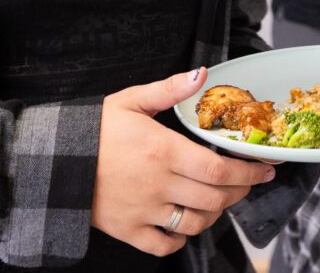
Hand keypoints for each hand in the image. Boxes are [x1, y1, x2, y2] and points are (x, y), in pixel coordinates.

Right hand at [91, 68, 275, 255]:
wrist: (53, 161)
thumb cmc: (95, 129)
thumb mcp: (131, 101)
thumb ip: (170, 89)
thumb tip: (203, 74)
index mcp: (163, 151)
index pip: (218, 168)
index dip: (248, 172)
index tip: (266, 169)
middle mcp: (158, 184)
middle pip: (215, 197)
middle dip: (239, 191)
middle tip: (247, 182)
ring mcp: (143, 210)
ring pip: (195, 223)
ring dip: (215, 214)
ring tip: (220, 200)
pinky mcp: (127, 229)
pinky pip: (163, 245)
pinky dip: (181, 239)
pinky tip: (186, 224)